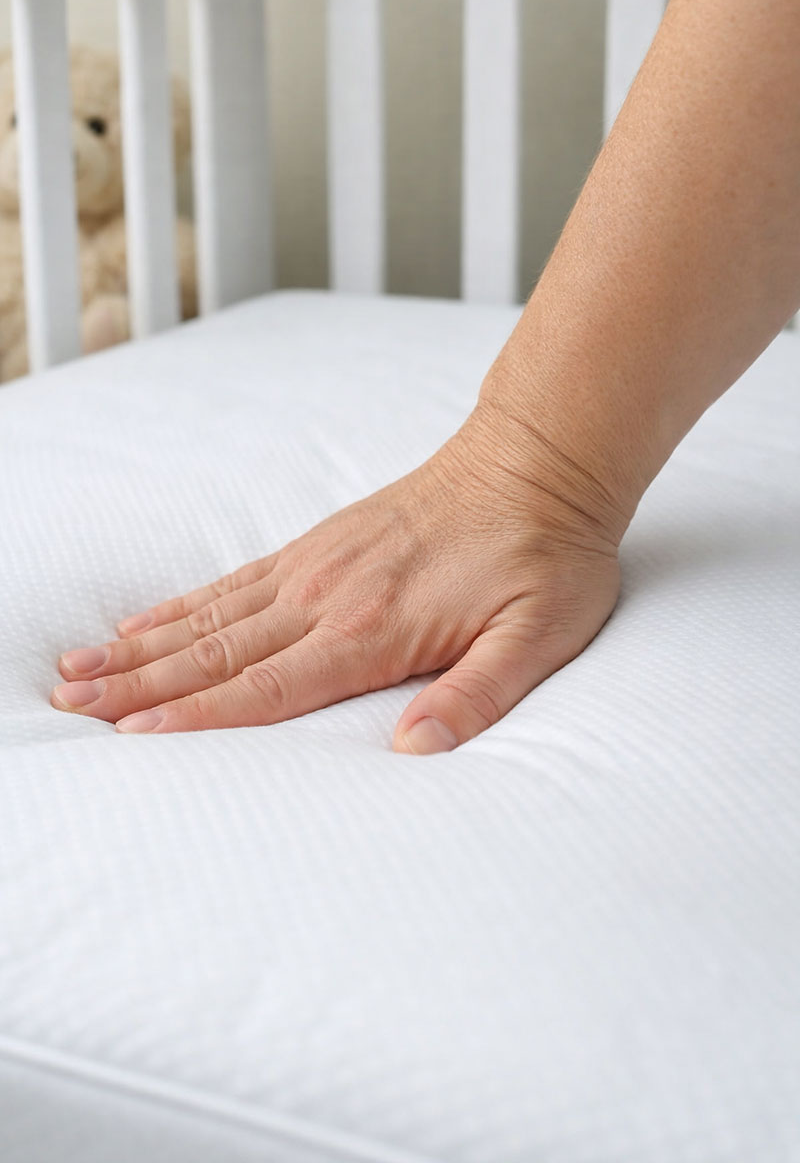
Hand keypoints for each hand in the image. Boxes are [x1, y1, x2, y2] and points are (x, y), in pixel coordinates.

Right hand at [51, 408, 626, 752]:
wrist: (538, 462)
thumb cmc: (544, 558)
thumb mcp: (536, 637)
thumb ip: (475, 697)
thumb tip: (414, 754)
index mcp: (370, 631)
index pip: (267, 687)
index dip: (197, 717)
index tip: (129, 736)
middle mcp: (326, 597)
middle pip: (215, 652)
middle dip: (138, 685)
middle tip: (71, 705)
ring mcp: (315, 565)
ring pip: (210, 615)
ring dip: (142, 645)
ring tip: (80, 667)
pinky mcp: (319, 544)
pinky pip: (234, 580)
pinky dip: (182, 603)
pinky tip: (146, 619)